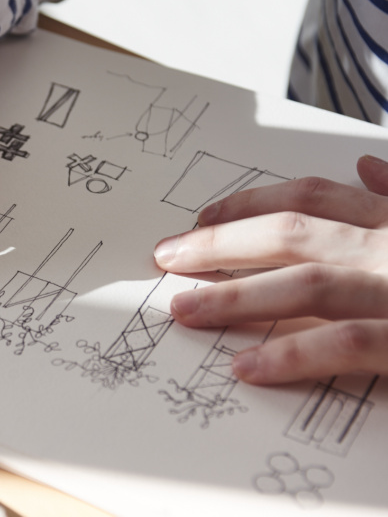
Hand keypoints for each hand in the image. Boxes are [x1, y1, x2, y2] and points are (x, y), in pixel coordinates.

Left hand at [154, 154, 387, 384]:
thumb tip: (364, 167)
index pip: (311, 198)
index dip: (249, 205)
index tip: (202, 218)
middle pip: (291, 233)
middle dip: (221, 243)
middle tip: (169, 256)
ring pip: (307, 283)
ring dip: (237, 296)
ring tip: (184, 310)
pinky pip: (344, 343)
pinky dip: (291, 353)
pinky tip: (244, 365)